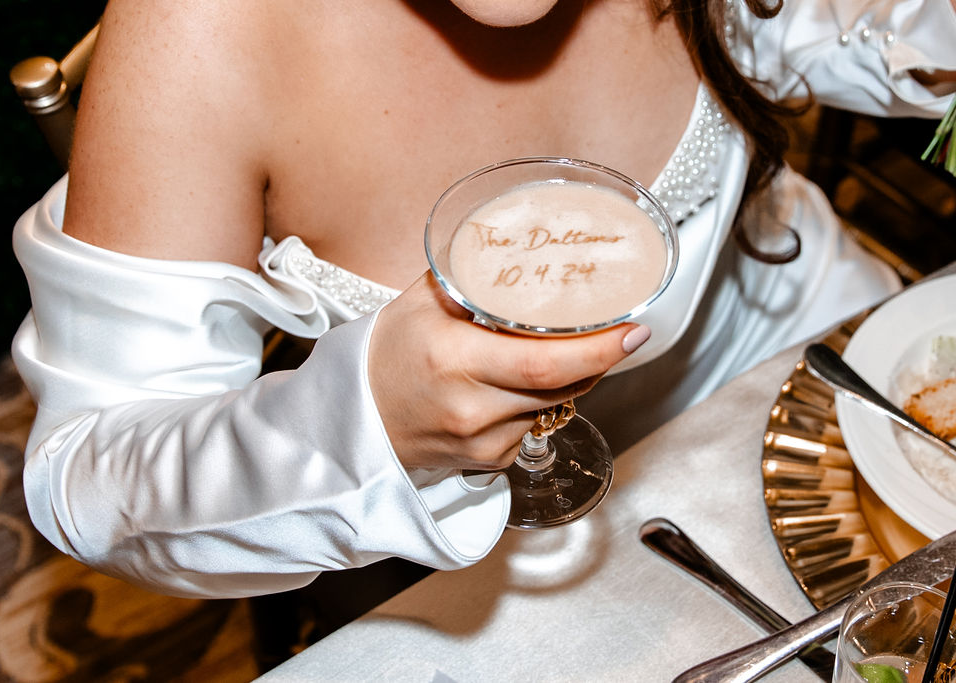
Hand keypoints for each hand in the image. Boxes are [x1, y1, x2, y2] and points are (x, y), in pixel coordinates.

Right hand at [368, 271, 650, 470]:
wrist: (357, 419)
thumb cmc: (388, 353)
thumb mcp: (423, 300)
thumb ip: (475, 278)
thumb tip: (529, 252)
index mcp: (454, 359)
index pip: (544, 361)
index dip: (598, 349)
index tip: (634, 330)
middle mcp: (471, 407)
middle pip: (562, 385)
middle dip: (598, 358)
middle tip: (621, 333)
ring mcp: (483, 441)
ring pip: (556, 405)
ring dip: (572, 376)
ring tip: (563, 348)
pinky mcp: (491, 461)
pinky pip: (537, 424)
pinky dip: (542, 400)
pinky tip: (519, 383)